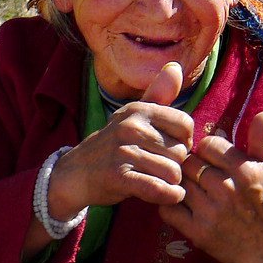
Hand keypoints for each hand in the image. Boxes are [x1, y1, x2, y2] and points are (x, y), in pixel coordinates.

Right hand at [49, 62, 193, 215]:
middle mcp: (130, 127)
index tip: (173, 148)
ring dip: (172, 182)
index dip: (185, 141)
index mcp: (139, 110)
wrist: (76, 173)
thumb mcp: (134, 115)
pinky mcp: (118, 177)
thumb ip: (158, 94)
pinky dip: (169, 195)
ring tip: (160, 180)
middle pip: (181, 151)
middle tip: (162, 167)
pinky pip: (158, 188)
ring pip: (173, 172)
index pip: (185, 124)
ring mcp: (123, 152)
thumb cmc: (114, 144)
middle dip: (177, 164)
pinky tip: (168, 195)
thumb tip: (176, 66)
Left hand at [160, 110, 262, 262]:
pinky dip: (169, 204)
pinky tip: (179, 202)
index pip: (209, 144)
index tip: (210, 157)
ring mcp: (210, 211)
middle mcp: (226, 189)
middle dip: (191, 164)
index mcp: (244, 171)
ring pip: (178, 182)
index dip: (207, 148)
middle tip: (195, 172)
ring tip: (188, 186)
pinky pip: (169, 209)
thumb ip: (262, 141)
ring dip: (179, 182)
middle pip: (190, 162)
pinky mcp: (197, 232)